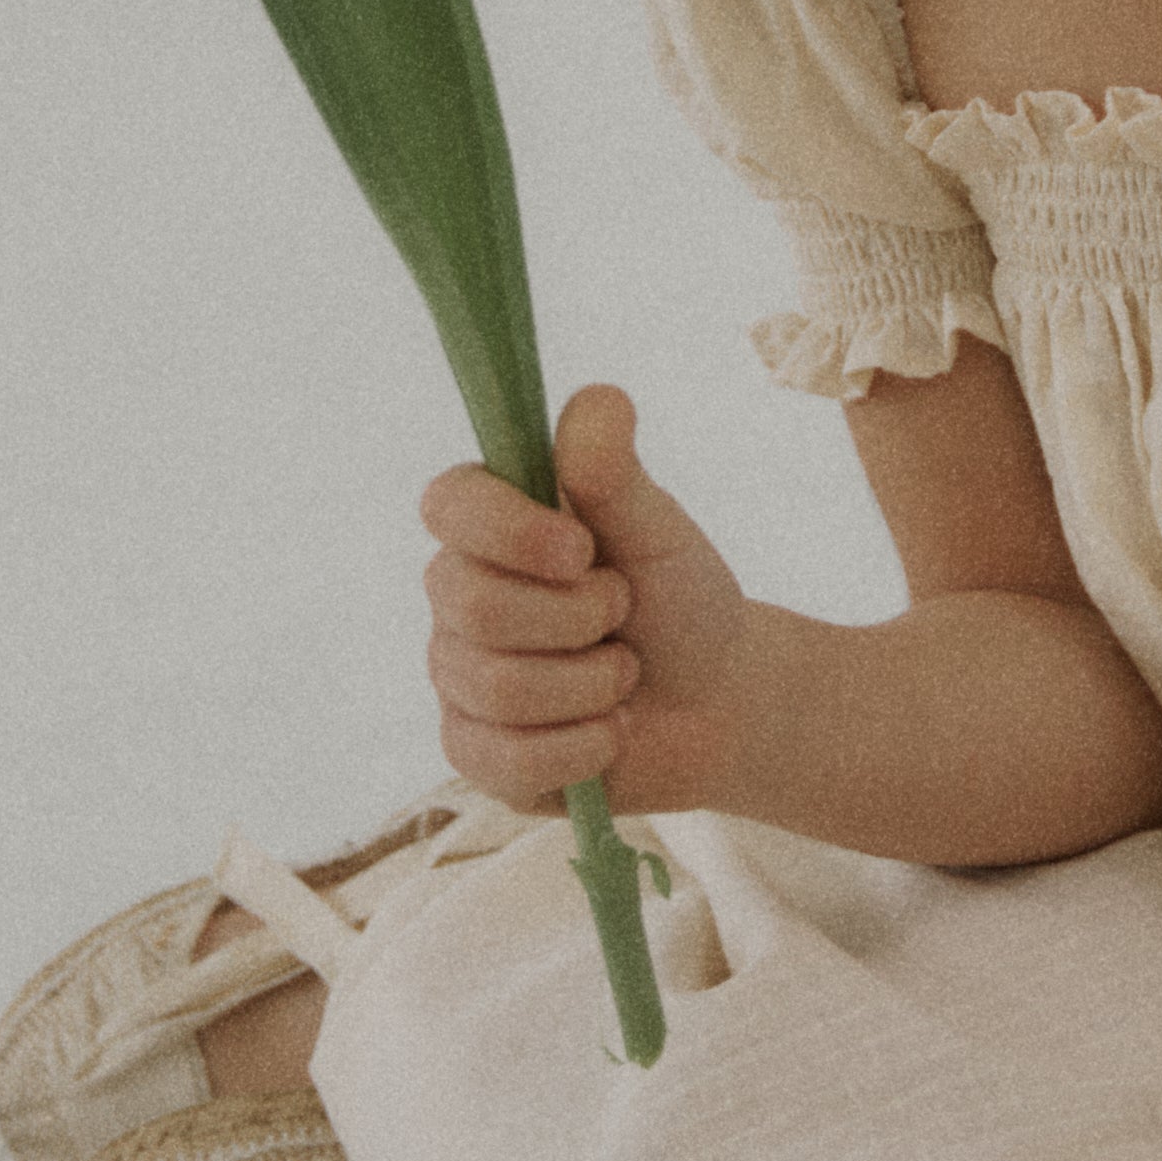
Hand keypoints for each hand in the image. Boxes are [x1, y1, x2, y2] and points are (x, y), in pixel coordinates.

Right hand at [419, 383, 756, 824]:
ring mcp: (458, 677)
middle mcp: (457, 595)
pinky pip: (507, 759)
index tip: (581, 548)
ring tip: (623, 674)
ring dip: (593, 685)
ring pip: (499, 689)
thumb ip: (614, 470)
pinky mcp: (474, 752)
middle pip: (474, 607)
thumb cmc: (678, 601)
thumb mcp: (657, 530)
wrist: (715, 703)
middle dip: (578, 618)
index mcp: (489, 523)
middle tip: (622, 613)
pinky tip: (608, 732)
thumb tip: (597, 400)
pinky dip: (584, 747)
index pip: (446, 505)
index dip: (509, 531)